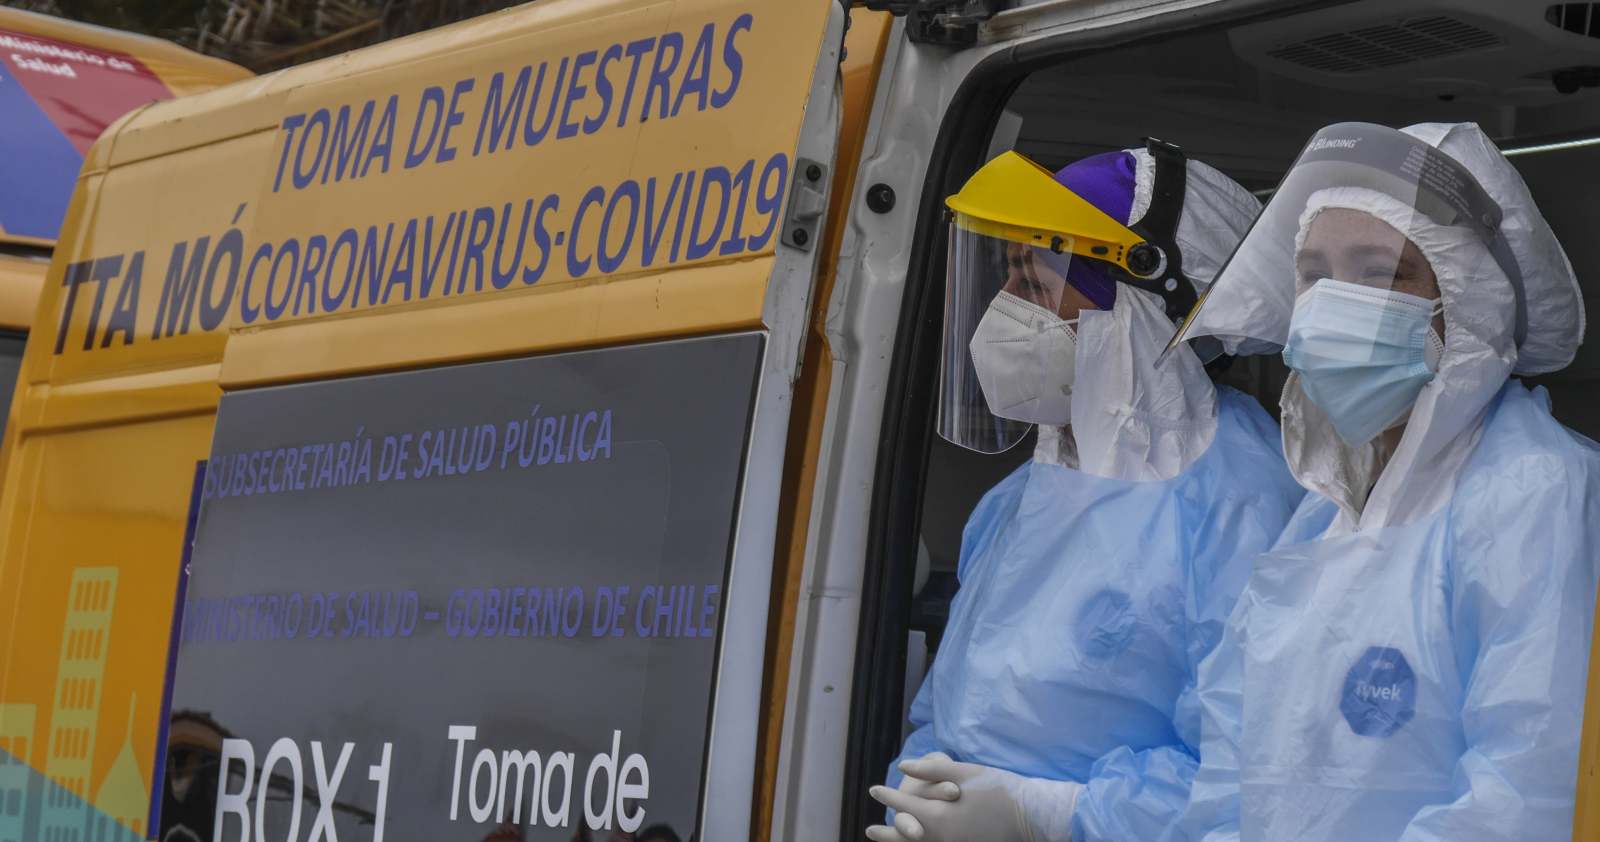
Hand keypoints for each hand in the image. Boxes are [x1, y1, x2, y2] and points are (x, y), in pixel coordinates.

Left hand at [868, 755, 1081, 841]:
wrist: (1030, 815)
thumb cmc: (998, 788)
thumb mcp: (964, 773)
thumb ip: (932, 769)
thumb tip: (903, 765)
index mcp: (939, 816)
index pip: (905, 804)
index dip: (888, 796)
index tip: (874, 790)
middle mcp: (942, 837)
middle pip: (905, 836)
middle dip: (887, 832)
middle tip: (870, 830)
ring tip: (886, 841)